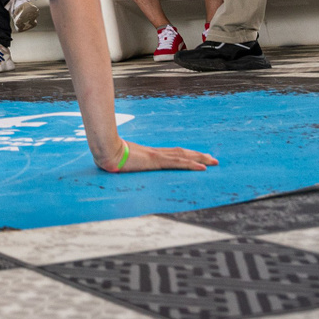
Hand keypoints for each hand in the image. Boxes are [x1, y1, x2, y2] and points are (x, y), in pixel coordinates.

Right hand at [96, 139, 217, 172]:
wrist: (105, 151)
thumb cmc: (109, 156)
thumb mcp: (120, 162)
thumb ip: (125, 164)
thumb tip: (119, 168)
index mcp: (150, 154)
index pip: (173, 153)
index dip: (187, 155)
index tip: (198, 157)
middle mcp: (156, 153)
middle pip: (182, 152)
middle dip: (199, 155)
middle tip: (214, 159)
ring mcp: (157, 156)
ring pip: (184, 156)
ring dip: (200, 159)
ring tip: (214, 162)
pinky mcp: (156, 161)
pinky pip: (178, 163)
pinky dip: (191, 165)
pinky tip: (202, 168)